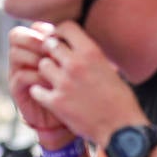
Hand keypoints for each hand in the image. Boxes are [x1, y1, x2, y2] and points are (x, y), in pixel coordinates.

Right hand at [8, 23, 71, 139]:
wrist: (71, 118)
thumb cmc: (80, 89)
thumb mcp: (80, 66)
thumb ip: (75, 48)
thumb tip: (79, 31)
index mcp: (39, 47)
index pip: (33, 27)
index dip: (43, 28)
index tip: (60, 37)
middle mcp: (25, 57)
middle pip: (16, 36)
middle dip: (34, 39)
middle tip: (50, 49)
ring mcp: (18, 72)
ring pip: (15, 53)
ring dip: (34, 57)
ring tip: (52, 66)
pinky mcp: (18, 90)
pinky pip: (20, 76)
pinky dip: (35, 76)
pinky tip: (50, 82)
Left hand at [28, 22, 145, 144]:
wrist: (121, 129)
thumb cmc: (119, 99)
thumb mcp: (108, 68)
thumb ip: (89, 55)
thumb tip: (73, 42)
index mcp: (91, 52)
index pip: (65, 27)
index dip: (60, 32)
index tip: (60, 39)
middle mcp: (75, 64)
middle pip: (49, 44)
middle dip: (51, 51)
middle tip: (56, 61)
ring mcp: (64, 83)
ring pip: (41, 65)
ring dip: (46, 72)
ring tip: (55, 79)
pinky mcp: (56, 102)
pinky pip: (36, 89)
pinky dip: (40, 92)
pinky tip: (49, 94)